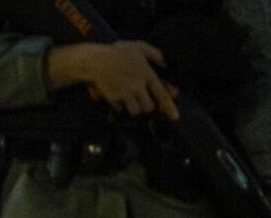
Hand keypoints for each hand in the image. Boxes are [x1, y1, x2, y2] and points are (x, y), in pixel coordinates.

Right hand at [53, 41, 177, 119]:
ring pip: (135, 111)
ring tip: (128, 98)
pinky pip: (120, 108)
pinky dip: (119, 105)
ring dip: (133, 107)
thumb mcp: (139, 46)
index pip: (162, 95)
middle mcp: (137, 86)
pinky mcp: (113, 99)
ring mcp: (125, 94)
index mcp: (147, 74)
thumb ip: (155, 54)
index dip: (170, 108)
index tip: (175, 118)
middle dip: (146, 105)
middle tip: (141, 99)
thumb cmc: (117, 52)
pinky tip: (116, 94)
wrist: (95, 61)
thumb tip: (165, 62)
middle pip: (148, 107)